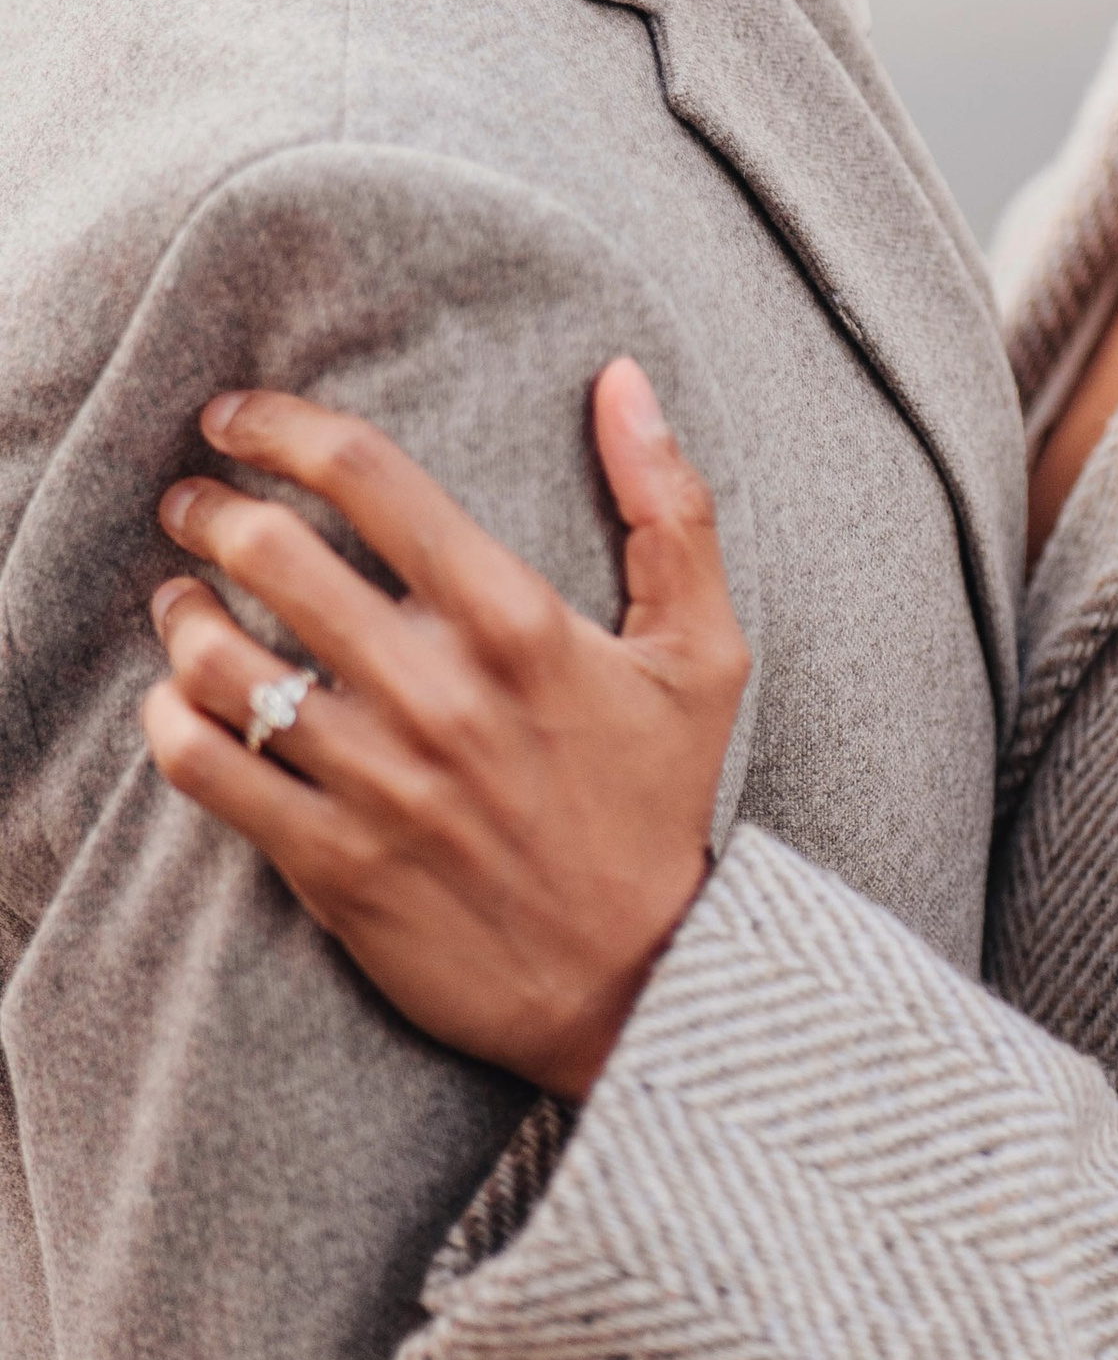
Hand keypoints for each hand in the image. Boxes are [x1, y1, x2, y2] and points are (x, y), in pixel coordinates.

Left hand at [140, 360, 748, 1097]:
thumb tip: (626, 377)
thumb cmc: (661, 805)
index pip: (365, 477)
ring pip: (223, 660)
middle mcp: (437, 691)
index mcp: (517, 621)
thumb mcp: (704, 652)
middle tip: (191, 502)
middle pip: (273, 552)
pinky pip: (208, 768)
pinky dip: (170, 720)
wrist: (639, 981)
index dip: (280, 426)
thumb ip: (670, 506)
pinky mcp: (331, 863)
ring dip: (180, 611)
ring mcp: (377, 781)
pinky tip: (177, 699)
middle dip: (209, 507)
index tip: (239, 417)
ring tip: (179, 597)